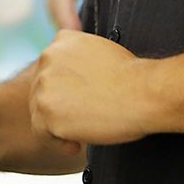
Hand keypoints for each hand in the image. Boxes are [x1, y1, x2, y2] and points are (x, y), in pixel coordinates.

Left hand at [30, 31, 154, 145]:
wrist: (143, 93)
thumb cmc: (131, 77)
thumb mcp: (100, 50)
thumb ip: (79, 56)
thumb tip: (72, 62)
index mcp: (61, 40)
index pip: (51, 68)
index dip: (64, 88)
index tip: (81, 99)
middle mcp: (46, 58)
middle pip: (42, 88)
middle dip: (60, 105)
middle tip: (84, 117)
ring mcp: (43, 85)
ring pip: (39, 110)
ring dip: (58, 123)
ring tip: (83, 130)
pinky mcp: (46, 111)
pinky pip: (42, 132)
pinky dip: (58, 141)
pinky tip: (77, 143)